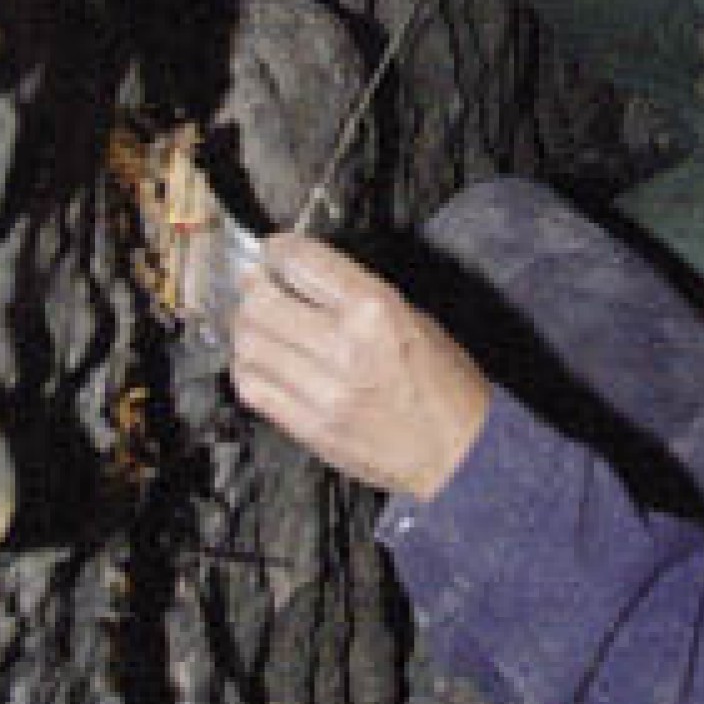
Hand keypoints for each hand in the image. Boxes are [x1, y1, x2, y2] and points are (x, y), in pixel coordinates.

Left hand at [229, 232, 490, 500]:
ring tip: (259, 323)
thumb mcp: (414, 317)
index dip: (279, 250)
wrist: (456, 452)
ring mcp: (322, 392)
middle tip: (259, 285)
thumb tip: (305, 278)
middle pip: (262, 304)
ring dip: (247, 327)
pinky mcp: (309, 427)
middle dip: (254, 288)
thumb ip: (357, 295)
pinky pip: (253, 388)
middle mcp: (345, 348)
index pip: (304, 264)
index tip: (275, 251)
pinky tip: (262, 360)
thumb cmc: (444, 384)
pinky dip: (248, 367)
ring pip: (249, 345)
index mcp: (376, 312)